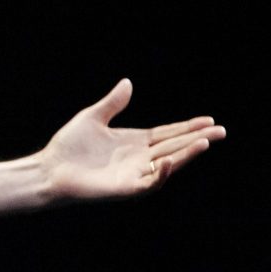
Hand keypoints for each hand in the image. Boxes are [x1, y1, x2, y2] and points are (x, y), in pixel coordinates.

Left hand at [41, 78, 225, 201]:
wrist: (50, 168)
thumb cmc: (69, 145)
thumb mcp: (92, 117)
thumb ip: (112, 103)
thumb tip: (128, 83)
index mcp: (134, 141)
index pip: (168, 133)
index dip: (188, 127)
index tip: (209, 119)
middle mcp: (139, 158)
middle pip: (175, 147)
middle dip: (197, 139)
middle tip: (220, 131)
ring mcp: (134, 173)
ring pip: (168, 165)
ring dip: (187, 155)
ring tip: (204, 143)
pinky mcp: (126, 188)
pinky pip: (149, 183)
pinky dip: (161, 173)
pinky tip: (168, 161)